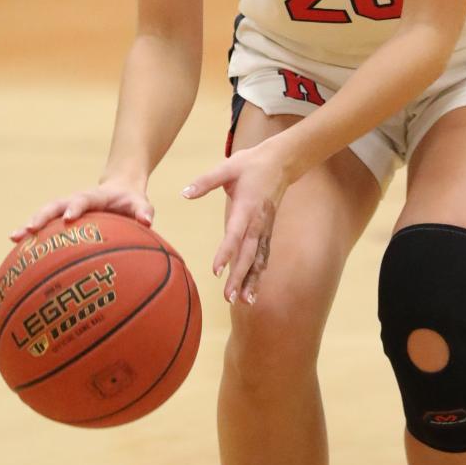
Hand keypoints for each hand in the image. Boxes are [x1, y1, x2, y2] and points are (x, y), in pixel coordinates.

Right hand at [10, 177, 153, 241]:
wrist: (120, 189)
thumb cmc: (131, 200)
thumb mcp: (140, 203)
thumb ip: (143, 210)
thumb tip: (147, 221)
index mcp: (94, 196)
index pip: (82, 199)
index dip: (75, 207)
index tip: (68, 218)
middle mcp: (75, 201)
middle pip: (54, 206)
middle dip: (41, 216)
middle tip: (29, 229)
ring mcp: (66, 210)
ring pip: (45, 216)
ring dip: (29, 226)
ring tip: (13, 238)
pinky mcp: (62, 220)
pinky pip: (46, 228)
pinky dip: (33, 238)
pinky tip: (19, 256)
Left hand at [182, 138, 291, 304]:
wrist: (282, 162)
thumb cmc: (251, 164)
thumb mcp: (227, 167)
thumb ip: (205, 181)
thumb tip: (183, 193)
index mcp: (247, 207)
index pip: (235, 234)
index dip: (226, 253)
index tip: (216, 271)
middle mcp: (257, 222)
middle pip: (248, 254)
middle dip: (239, 277)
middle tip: (228, 298)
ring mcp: (264, 228)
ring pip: (258, 259)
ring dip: (251, 281)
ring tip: (243, 302)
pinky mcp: (266, 231)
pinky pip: (263, 256)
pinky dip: (258, 274)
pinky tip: (253, 290)